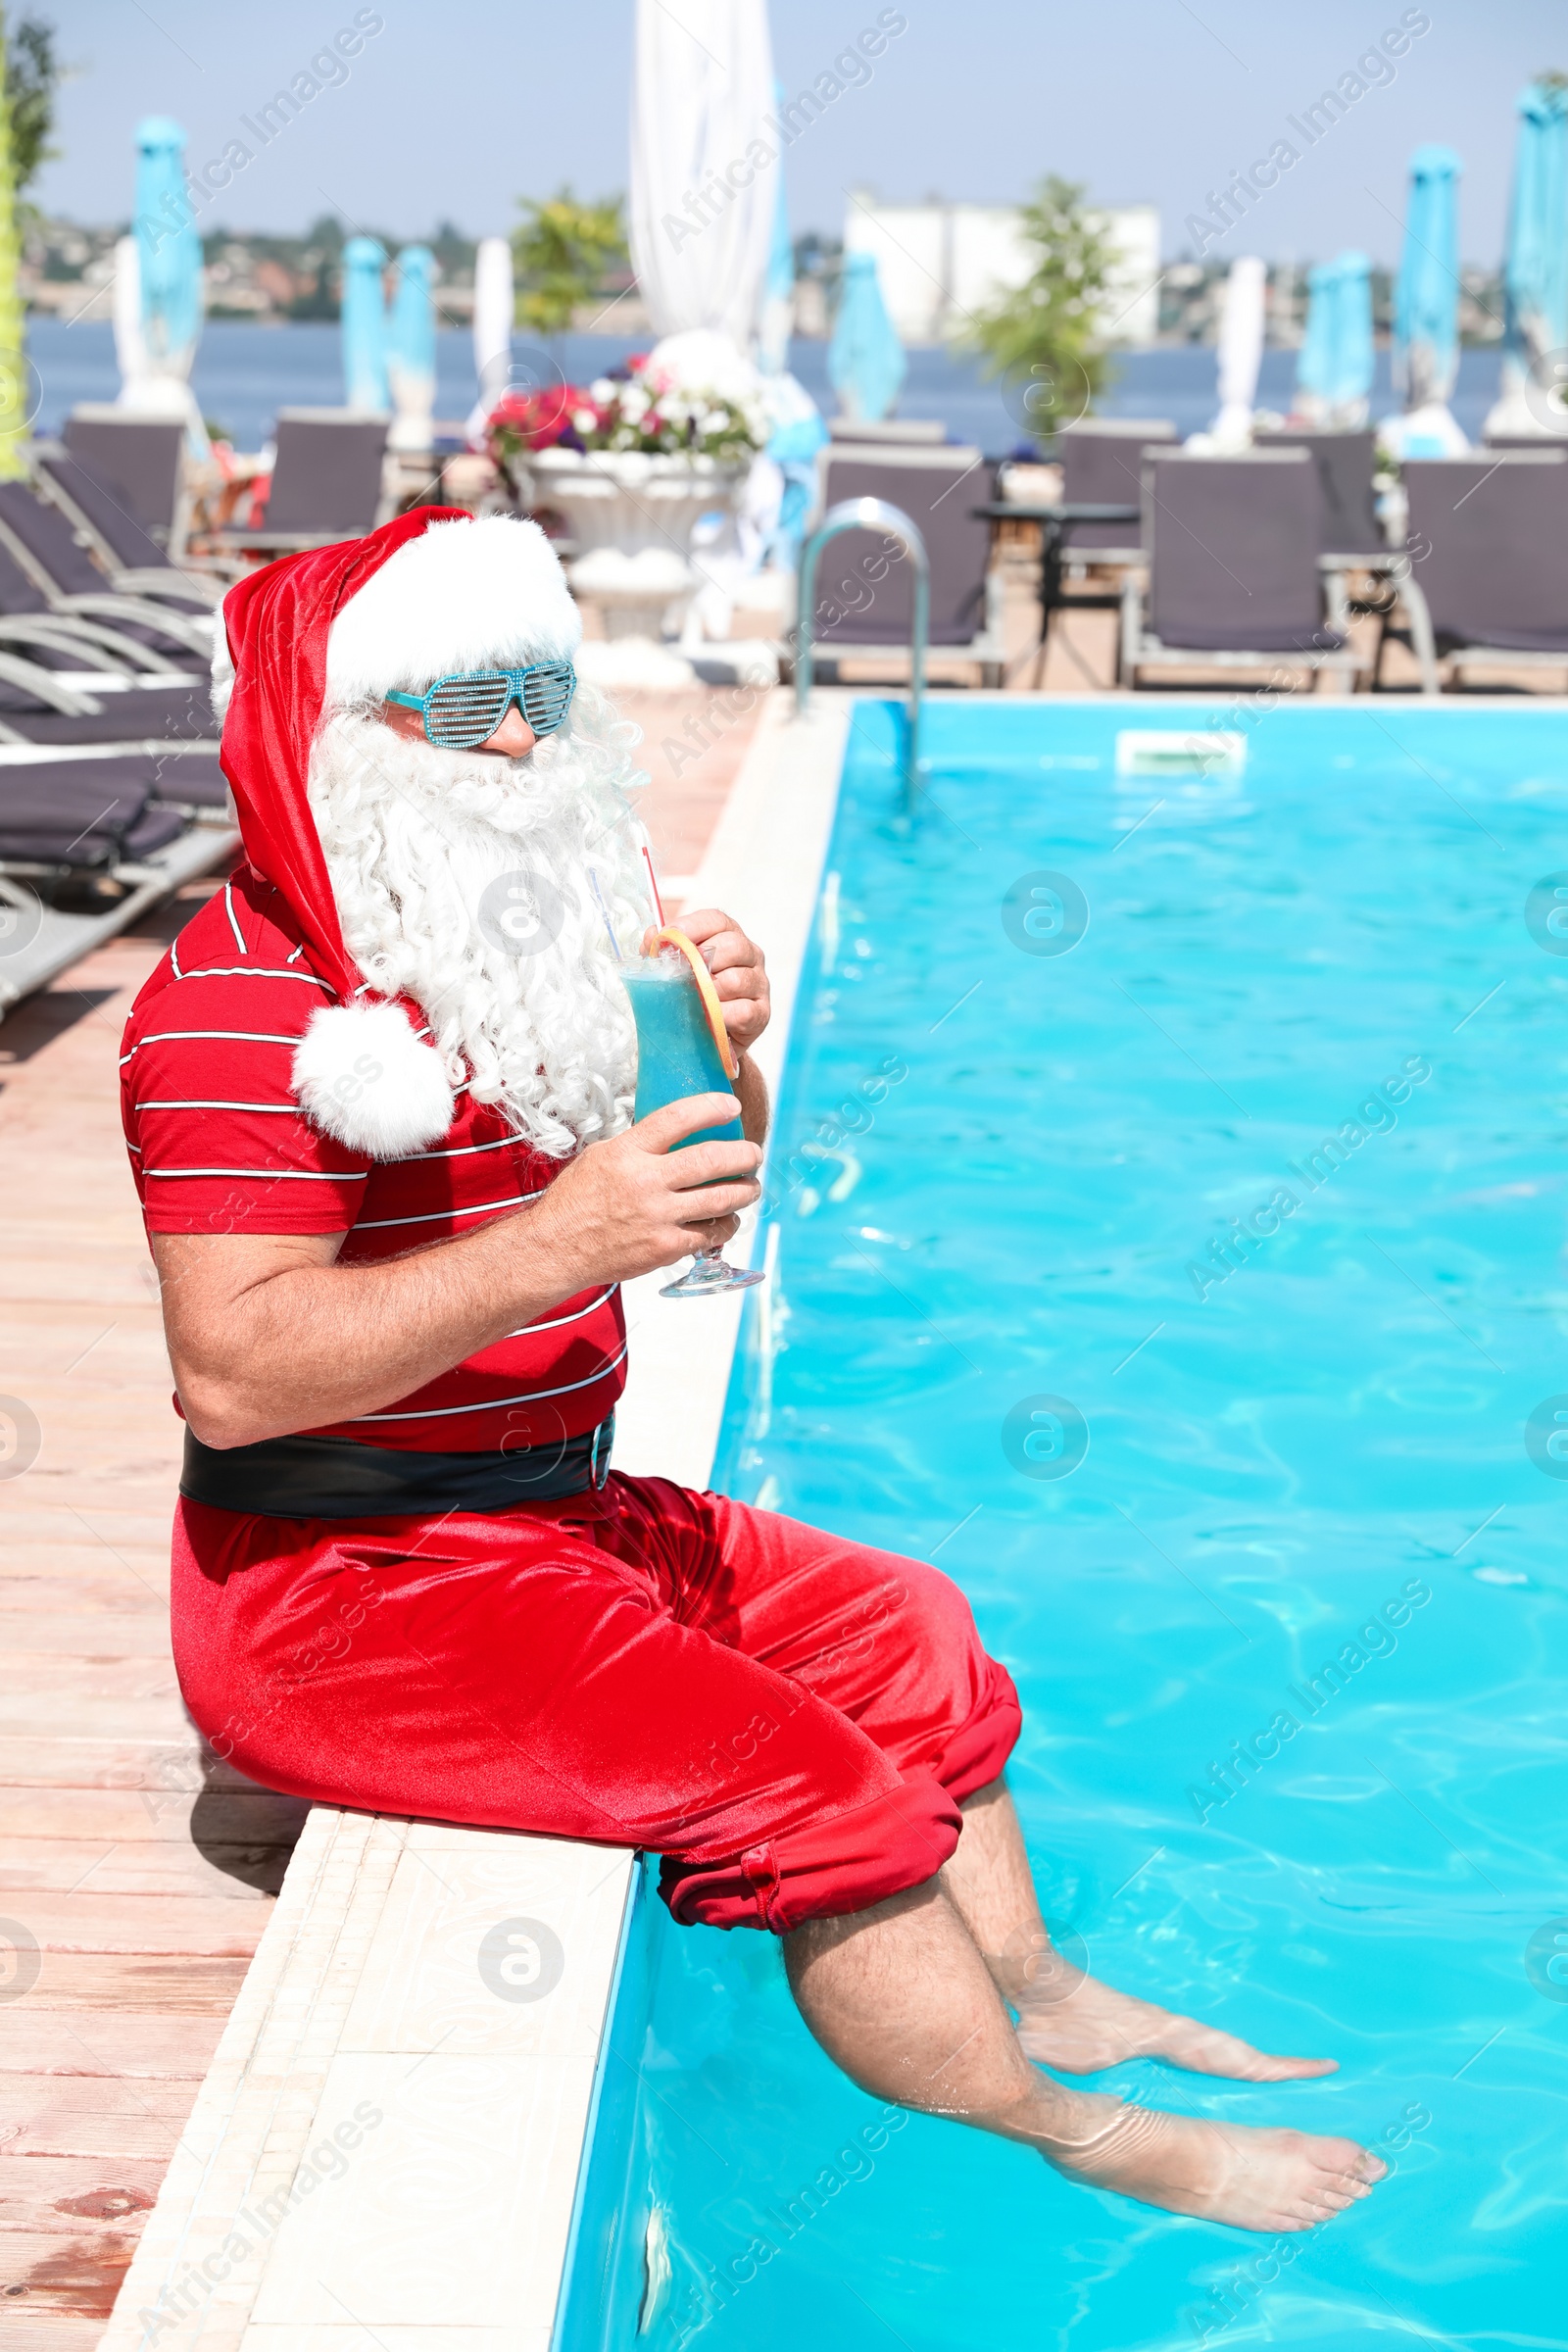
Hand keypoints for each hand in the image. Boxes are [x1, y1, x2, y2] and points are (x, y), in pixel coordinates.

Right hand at [528, 1094, 761, 1284]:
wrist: (556, 1248)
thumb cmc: (575, 1202)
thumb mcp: (600, 1157)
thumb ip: (638, 1145)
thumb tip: (674, 1133)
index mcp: (628, 1152)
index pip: (678, 1118)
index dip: (711, 1107)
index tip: (731, 1106)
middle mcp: (646, 1181)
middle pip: (711, 1159)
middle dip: (743, 1154)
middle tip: (754, 1153)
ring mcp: (659, 1216)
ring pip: (721, 1198)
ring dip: (745, 1190)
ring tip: (751, 1186)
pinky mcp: (666, 1247)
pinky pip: (711, 1233)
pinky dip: (727, 1225)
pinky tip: (728, 1219)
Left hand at [647, 907, 769, 1052]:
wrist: (710, 1036)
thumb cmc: (694, 994)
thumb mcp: (675, 969)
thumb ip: (661, 950)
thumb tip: (651, 936)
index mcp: (729, 936)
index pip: (716, 920)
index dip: (692, 927)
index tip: (669, 938)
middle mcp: (750, 955)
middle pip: (733, 946)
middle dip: (702, 961)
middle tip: (682, 975)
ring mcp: (759, 983)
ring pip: (736, 980)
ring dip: (710, 992)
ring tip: (694, 1001)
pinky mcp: (761, 1012)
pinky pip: (743, 1011)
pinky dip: (721, 1016)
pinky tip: (709, 1019)